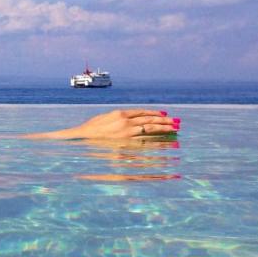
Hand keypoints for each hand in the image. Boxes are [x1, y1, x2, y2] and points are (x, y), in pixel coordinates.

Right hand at [26, 109, 179, 140]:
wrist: (81, 137)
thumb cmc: (89, 129)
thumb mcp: (103, 118)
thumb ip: (116, 118)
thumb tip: (128, 119)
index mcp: (120, 114)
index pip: (142, 112)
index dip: (154, 113)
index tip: (163, 115)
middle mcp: (126, 122)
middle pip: (149, 120)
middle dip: (164, 121)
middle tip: (176, 122)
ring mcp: (126, 133)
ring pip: (150, 129)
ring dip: (164, 129)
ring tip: (175, 129)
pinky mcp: (126, 144)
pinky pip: (145, 143)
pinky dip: (156, 143)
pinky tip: (165, 143)